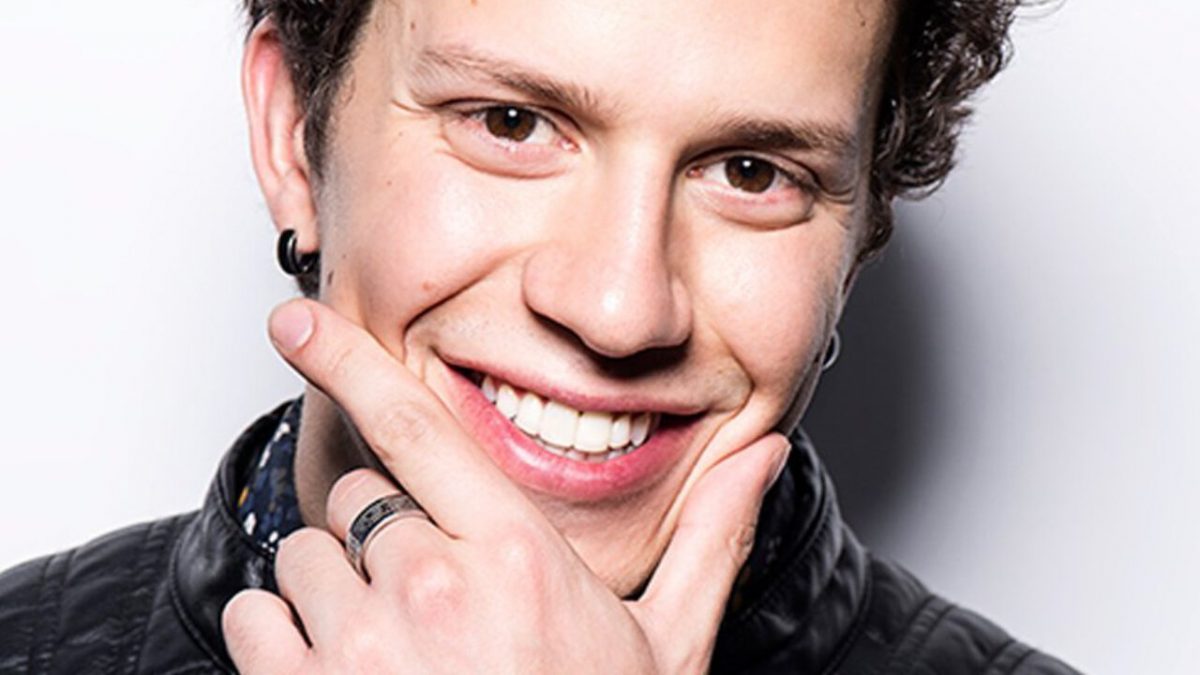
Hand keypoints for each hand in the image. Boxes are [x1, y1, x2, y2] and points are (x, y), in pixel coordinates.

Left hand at [222, 299, 789, 673]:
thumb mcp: (667, 645)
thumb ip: (708, 539)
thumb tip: (762, 454)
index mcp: (518, 557)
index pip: (416, 426)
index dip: (348, 359)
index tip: (294, 318)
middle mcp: (431, 590)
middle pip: (359, 500)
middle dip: (382, 536)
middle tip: (432, 600)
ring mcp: (362, 648)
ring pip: (299, 559)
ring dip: (333, 590)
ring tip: (395, 647)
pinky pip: (251, 618)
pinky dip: (279, 635)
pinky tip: (344, 671)